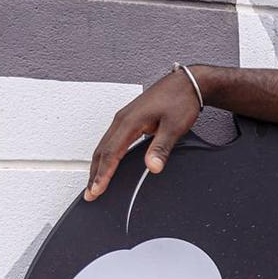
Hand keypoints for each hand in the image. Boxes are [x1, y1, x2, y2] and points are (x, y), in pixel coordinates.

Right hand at [84, 68, 203, 200]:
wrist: (187, 83)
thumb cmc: (180, 101)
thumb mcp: (174, 127)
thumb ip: (161, 148)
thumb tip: (152, 167)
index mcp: (130, 122)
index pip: (111, 154)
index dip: (103, 175)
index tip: (97, 190)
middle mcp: (122, 120)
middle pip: (102, 151)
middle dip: (94, 174)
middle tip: (91, 194)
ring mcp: (124, 119)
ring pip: (104, 146)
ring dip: (98, 166)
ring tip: (95, 184)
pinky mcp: (129, 119)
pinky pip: (111, 140)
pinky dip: (106, 156)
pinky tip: (108, 164)